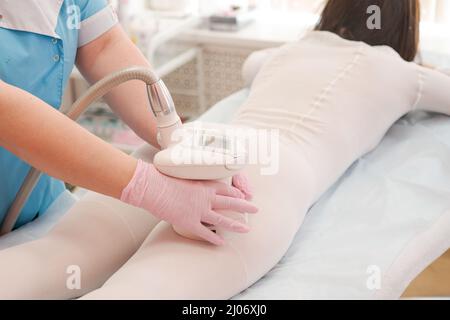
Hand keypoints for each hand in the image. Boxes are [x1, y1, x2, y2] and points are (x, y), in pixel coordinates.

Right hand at [121, 160, 258, 244]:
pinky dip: (214, 239)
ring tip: (247, 229)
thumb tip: (190, 183)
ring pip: (222, 220)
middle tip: (256, 209)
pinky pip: (205, 233)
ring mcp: (199, 211)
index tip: (243, 195)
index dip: (236, 192)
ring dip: (236, 225)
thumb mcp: (181, 175)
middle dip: (245, 206)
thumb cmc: (163, 178)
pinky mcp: (189, 222)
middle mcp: (205, 198)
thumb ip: (191, 182)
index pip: (225, 188)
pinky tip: (222, 243)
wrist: (152, 186)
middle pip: (230, 202)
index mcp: (204, 185)